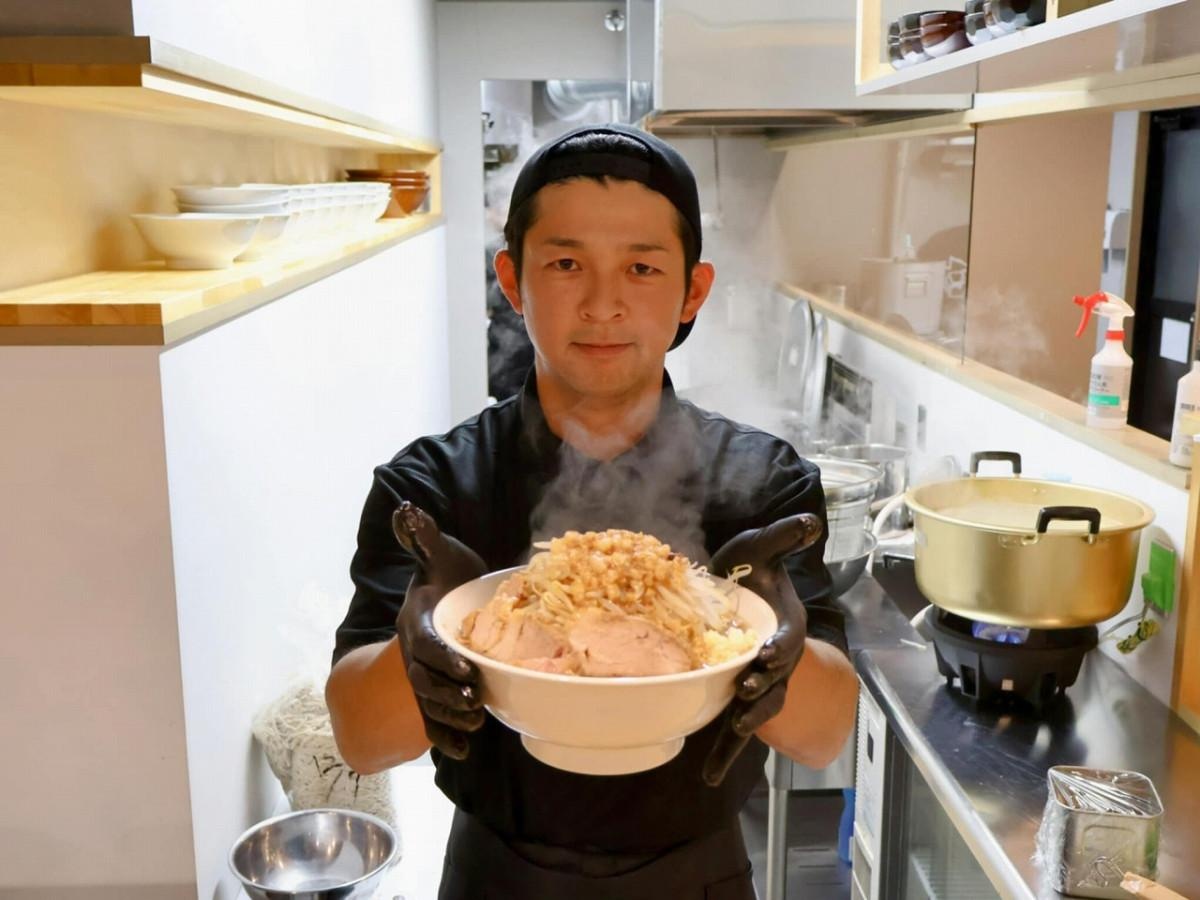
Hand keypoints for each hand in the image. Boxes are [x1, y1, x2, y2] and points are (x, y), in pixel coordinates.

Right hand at [392, 501, 488, 759]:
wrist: (446, 589)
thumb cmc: (446, 569)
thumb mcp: (438, 551)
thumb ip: (422, 536)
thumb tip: (405, 509)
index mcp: (415, 619)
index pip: (424, 643)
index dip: (443, 658)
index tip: (468, 669)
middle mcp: (413, 649)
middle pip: (423, 680)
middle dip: (447, 694)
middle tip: (476, 702)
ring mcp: (422, 671)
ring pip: (428, 702)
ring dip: (449, 716)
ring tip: (476, 723)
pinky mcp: (434, 686)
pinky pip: (432, 717)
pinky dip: (445, 736)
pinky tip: (464, 751)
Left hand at [701, 513, 822, 785]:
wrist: (740, 592)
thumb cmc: (753, 571)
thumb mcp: (762, 548)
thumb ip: (783, 537)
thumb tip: (810, 521)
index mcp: (785, 628)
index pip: (786, 640)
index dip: (778, 648)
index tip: (766, 653)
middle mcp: (777, 661)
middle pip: (774, 682)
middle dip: (762, 689)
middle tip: (747, 692)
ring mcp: (758, 683)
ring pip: (758, 711)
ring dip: (747, 723)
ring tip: (736, 734)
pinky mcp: (735, 697)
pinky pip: (731, 730)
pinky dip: (723, 753)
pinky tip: (708, 777)